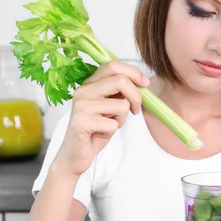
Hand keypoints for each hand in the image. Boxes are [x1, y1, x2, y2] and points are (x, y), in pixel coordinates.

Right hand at [53, 60, 149, 177]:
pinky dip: (112, 132)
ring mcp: (81, 106)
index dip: (134, 72)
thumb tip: (141, 83)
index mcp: (89, 84)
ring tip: (109, 125)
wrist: (74, 154)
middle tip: (136, 110)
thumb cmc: (95, 130)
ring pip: (121, 105)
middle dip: (136, 96)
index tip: (145, 84)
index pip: (113, 66)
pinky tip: (100, 135)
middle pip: (120, 80)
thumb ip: (120, 93)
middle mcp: (83, 91)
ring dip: (122, 119)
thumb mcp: (109, 107)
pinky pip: (113, 124)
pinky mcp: (81, 123)